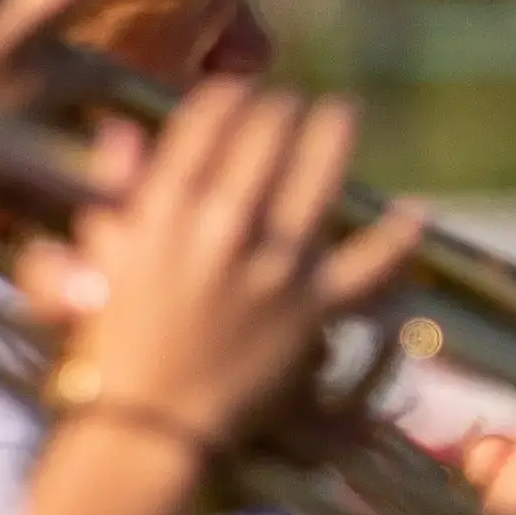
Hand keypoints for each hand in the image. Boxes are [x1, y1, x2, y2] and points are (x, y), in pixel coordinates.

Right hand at [31, 82, 422, 459]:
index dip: (228, 97)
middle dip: (280, 109)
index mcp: (161, 212)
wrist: (151, 427)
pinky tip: (415, 209)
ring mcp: (271, 267)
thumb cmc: (113, 347)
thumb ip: (115, 195)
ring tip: (342, 111)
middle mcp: (219, 228)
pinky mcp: (311, 309)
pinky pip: (367, 265)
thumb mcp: (100, 261)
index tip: (241, 87)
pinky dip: (396, 238)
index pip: (203, 127)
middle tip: (292, 99)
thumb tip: (121, 131)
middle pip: (262, 140)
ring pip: (313, 180)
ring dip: (331, 136)